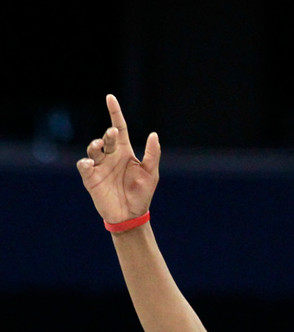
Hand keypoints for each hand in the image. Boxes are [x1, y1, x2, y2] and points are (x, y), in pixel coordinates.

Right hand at [77, 94, 159, 223]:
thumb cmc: (141, 195)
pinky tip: (90, 163)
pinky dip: (85, 162)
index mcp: (124, 152)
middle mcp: (110, 156)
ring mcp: (100, 166)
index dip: (115, 112)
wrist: (131, 216)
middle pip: (107, 138)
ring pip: (93, 148)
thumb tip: (154, 134)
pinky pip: (84, 166)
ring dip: (95, 144)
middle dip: (109, 134)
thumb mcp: (150, 174)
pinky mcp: (91, 178)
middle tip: (113, 134)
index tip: (110, 97)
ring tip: (100, 145)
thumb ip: (152, 155)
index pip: (119, 127)